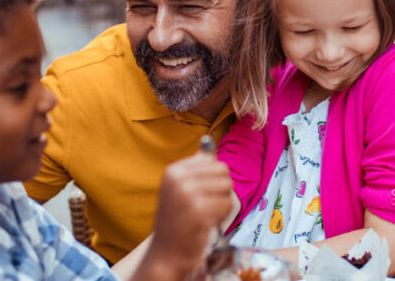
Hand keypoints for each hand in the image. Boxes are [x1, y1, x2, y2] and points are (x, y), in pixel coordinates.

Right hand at [149, 152, 232, 277]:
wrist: (166, 253)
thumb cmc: (178, 221)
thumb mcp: (180, 188)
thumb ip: (196, 167)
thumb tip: (208, 141)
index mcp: (173, 171)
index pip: (213, 162)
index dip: (214, 180)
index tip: (198, 195)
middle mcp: (178, 179)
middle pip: (223, 172)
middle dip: (221, 191)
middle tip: (205, 207)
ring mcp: (187, 194)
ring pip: (227, 188)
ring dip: (222, 205)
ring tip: (204, 215)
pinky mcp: (198, 211)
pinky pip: (227, 205)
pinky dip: (221, 217)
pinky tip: (206, 224)